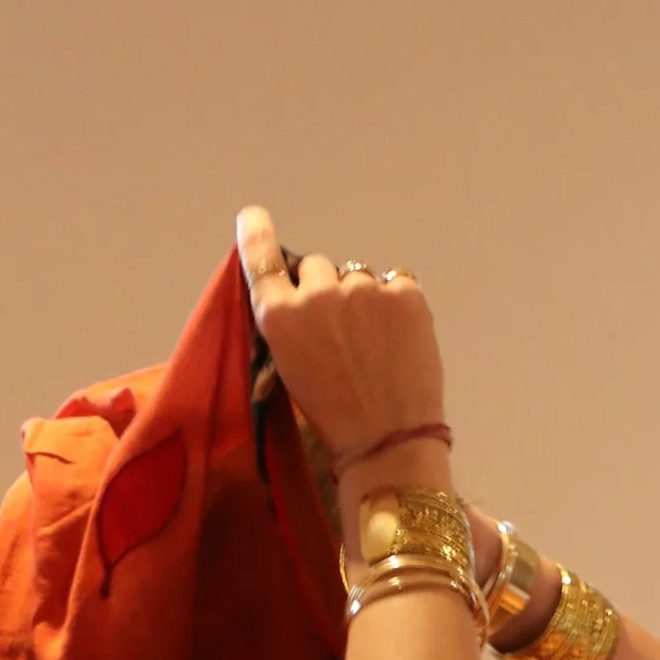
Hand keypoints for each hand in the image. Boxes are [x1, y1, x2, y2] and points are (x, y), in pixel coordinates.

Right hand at [235, 205, 449, 477]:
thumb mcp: (290, 370)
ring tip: (376, 344)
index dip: (257, 234)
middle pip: (318, 268)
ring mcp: (364, 288)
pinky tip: (400, 338)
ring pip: (358, 277)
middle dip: (326, 291)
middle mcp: (317, 293)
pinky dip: (398, 304)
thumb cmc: (334, 418)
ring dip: (364, 299)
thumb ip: (290, 323)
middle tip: (343, 334)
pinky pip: (397, 283)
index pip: (262, 258)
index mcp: (279, 315)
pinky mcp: (405, 293)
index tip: (254, 217)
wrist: (388, 443)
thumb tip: (303, 294)